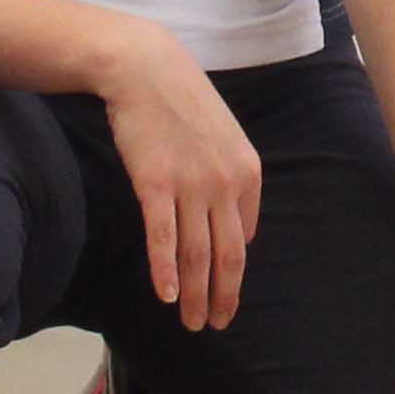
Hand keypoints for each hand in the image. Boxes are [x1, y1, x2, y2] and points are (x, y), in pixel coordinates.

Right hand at [97, 34, 259, 329]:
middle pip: (227, 255)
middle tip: (217, 324)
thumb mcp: (226, 138)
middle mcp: (225, 183)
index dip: (234, 271)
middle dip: (224, 296)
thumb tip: (241, 231)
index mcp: (248, 173)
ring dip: (196, 295)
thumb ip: (235, 183)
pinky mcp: (155, 185)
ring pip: (196, 254)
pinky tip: (166, 296)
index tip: (223, 291)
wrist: (146, 69)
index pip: (244, 237)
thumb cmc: (184, 103)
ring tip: (193, 323)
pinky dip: (165, 271)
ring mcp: (190, 185)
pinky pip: (163, 238)